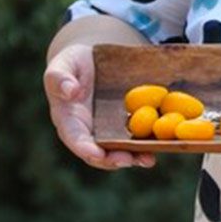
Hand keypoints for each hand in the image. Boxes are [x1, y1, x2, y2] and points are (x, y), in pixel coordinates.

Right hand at [43, 42, 154, 169]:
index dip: (86, 149)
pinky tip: (161, 145)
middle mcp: (86, 130)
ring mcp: (106, 130)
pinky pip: (133, 137)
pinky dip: (145, 144)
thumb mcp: (62, 64)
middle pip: (98, 152)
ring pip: (118, 150)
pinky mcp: (122, 125)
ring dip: (133, 157)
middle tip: (129, 160)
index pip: (75, 138)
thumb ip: (60, 77)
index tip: (98, 155)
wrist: (90, 61)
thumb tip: (70, 91)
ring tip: (148, 160)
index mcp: (67, 119)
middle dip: (113, 159)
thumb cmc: (72, 63)